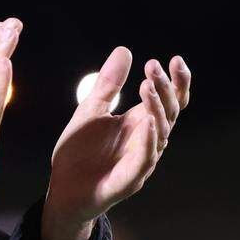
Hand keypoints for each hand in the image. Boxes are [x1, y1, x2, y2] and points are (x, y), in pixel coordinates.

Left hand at [40, 48, 191, 239]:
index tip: (175, 59)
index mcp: (139, 123)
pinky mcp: (129, 180)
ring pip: (160, 133)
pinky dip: (148, 141)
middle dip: (164, 88)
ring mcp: (141, 161)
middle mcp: (146, 140)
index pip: (169, 100)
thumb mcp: (90, 110)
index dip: (177, 82)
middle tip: (153, 67)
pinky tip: (147, 122)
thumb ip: (107, 84)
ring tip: (147, 86)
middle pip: (168, 112)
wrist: (62, 190)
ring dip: (156, 109)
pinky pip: (145, 160)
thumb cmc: (79, 153)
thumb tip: (125, 50)